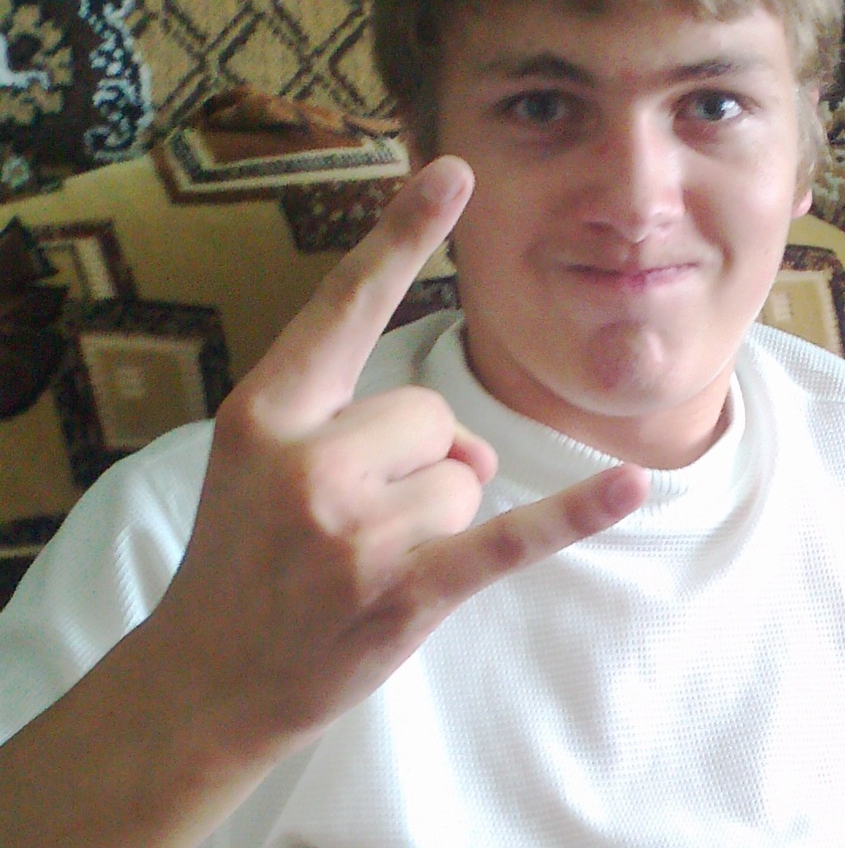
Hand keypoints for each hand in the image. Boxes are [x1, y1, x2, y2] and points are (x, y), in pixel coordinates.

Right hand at [147, 156, 647, 758]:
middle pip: (435, 412)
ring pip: (467, 474)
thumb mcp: (257, 461)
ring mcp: (357, 533)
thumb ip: (342, 417)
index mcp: (266, 412)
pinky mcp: (408, 591)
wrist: (210, 675)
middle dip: (424, 461)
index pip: (347, 307)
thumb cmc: (244, 557)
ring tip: (376, 562)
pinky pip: (509, 537)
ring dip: (444, 516)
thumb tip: (458, 441)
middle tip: (360, 522)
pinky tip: (632, 486)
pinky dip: (574, 516)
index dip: (402, 236)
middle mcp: (308, 462)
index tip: (455, 172)